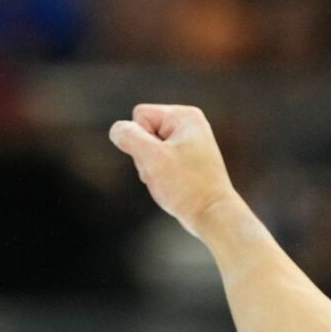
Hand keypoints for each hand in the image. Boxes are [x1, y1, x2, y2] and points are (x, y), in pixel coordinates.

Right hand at [109, 104, 240, 237]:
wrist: (213, 215)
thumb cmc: (187, 186)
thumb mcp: (153, 158)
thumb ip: (129, 137)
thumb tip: (117, 130)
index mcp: (185, 116)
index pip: (140, 115)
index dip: (140, 139)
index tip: (162, 158)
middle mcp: (188, 125)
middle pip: (142, 132)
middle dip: (145, 156)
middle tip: (167, 173)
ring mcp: (187, 143)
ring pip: (147, 150)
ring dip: (150, 169)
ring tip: (171, 181)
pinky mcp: (185, 160)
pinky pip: (157, 162)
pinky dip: (158, 175)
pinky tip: (172, 186)